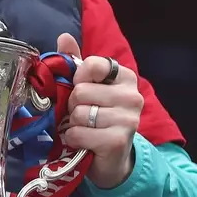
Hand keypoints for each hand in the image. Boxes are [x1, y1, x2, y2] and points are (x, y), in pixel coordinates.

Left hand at [56, 33, 142, 189]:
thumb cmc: (97, 119)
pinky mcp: (118, 140)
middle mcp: (132, 95)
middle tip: (82, 115)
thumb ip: (76, 63)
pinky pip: (79, 133)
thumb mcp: (87, 88)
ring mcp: (128, 119)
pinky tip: (84, 142)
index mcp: (125, 77)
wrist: (111, 159)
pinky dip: (73, 139)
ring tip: (85, 129)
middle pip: (80, 91)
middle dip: (72, 106)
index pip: (91, 65)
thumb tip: (64, 37)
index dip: (77, 79)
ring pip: (79, 113)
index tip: (81, 90)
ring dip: (73, 124)